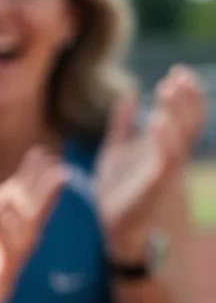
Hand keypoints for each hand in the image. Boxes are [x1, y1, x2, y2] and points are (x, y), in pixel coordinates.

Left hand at [96, 66, 207, 260]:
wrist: (116, 231)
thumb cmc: (120, 192)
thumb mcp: (116, 151)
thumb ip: (123, 126)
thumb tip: (129, 95)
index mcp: (162, 150)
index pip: (181, 118)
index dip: (184, 96)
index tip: (179, 71)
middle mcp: (168, 160)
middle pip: (187, 125)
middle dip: (187, 100)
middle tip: (181, 73)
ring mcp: (164, 174)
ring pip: (179, 140)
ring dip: (176, 114)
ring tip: (170, 89)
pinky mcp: (153, 188)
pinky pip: (164, 162)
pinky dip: (163, 141)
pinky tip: (157, 121)